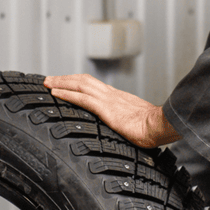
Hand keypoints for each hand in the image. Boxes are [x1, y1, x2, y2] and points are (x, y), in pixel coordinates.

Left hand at [43, 73, 179, 147]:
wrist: (162, 125)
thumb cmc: (154, 128)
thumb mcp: (138, 122)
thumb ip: (128, 122)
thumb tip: (126, 130)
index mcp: (119, 98)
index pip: (94, 87)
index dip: (78, 83)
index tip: (66, 83)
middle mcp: (111, 95)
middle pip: (83, 81)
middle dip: (65, 79)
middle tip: (50, 79)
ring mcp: (108, 100)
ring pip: (79, 85)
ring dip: (61, 83)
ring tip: (47, 83)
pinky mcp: (106, 109)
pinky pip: (81, 98)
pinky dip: (66, 94)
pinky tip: (55, 93)